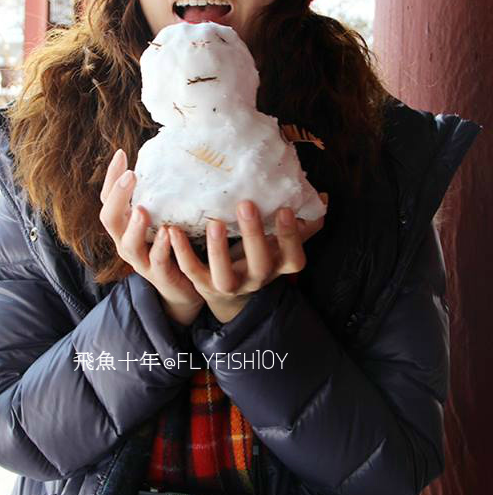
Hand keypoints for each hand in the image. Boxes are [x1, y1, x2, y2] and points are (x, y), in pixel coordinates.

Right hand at [99, 149, 203, 326]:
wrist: (185, 286)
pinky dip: (162, 248)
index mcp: (124, 225)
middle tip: (131, 176)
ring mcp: (140, 261)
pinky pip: (157, 262)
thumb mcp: (161, 216)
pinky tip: (169, 233)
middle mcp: (125, 241)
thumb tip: (169, 153)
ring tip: (143, 209)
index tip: (121, 153)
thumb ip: (159, 194)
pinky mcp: (160, 276)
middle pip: (109, 219)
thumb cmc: (171, 244)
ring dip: (135, 227)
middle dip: (118, 197)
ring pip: (128, 244)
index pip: (108, 198)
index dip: (111, 177)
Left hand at [168, 197, 326, 323]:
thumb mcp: (280, 244)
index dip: (290, 236)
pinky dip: (182, 251)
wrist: (230, 296)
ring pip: (225, 275)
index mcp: (278, 266)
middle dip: (254, 235)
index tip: (285, 209)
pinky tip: (173, 230)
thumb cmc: (258, 256)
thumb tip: (321, 198)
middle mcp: (257, 279)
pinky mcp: (202, 285)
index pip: (293, 257)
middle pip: (260, 263)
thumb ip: (301, 224)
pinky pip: (191, 270)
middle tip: (246, 204)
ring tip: (214, 223)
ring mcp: (229, 285)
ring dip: (218, 250)